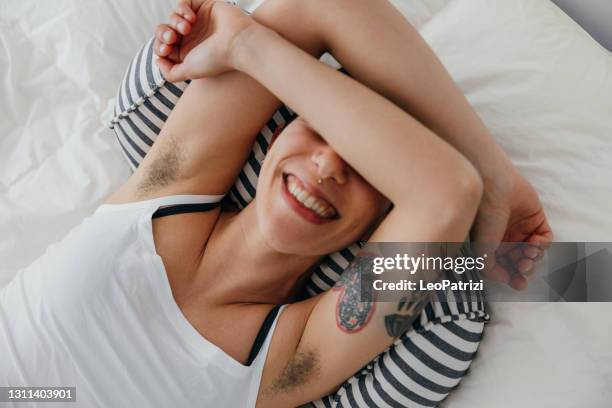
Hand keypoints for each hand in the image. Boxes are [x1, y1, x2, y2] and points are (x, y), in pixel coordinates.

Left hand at [154, 0, 254, 80]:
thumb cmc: (216, 59)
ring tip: (186, 27)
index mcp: (188, 54)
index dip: (159, 47)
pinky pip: (183, 3)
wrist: (237, 43)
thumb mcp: (189, 72)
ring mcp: (198, 22)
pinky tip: (191, 18)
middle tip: (172, 38)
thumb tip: (158, 60)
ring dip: (174, 22)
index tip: (166, 49)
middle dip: (163, 33)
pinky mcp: (204, 7)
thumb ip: (170, 72)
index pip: (163, 47)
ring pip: (172, 17)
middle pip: (164, 31)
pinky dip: (182, 9)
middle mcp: (192, 38)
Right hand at [471, 171, 552, 289]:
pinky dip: (543, 245)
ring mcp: (522, 229)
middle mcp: (506, 238)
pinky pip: (545, 239)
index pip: (505, 267)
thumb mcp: (482, 249)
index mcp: (491, 246)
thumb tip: (505, 279)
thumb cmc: (483, 216)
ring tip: (528, 255)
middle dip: (524, 269)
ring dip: (534, 258)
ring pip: (534, 252)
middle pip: (521, 261)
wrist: (494, 189)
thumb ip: (491, 269)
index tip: (517, 284)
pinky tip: (535, 244)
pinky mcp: (536, 220)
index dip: (512, 277)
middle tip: (523, 268)